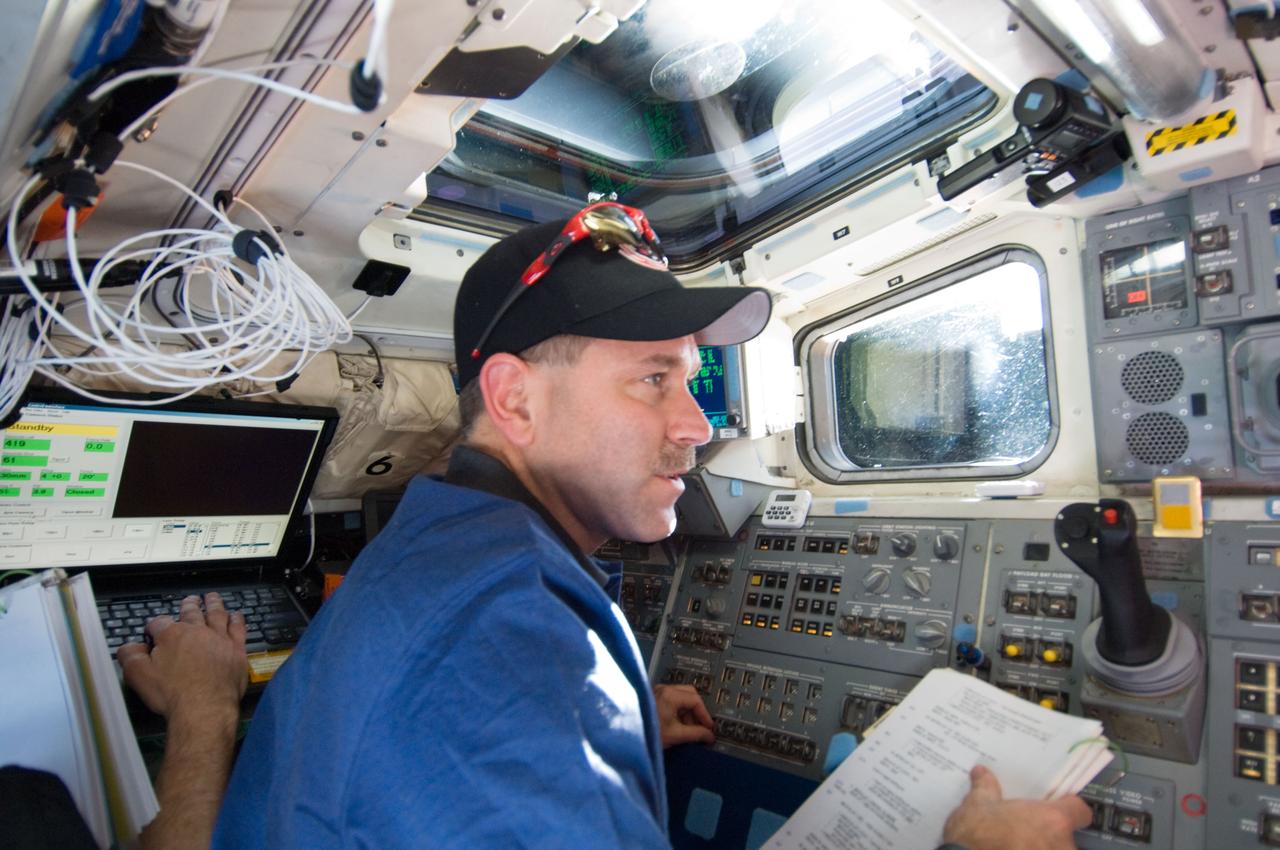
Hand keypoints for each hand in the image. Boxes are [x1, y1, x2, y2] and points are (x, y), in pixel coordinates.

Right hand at [117, 592, 247, 721]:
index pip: (159, 623)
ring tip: (212, 598)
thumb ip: (130, 656)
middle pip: (191, 612)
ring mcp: (219, 639)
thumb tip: (129, 647)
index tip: (153, 628)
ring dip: (213, 604)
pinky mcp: (236, 649)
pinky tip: (236, 616)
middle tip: (190, 600)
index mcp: (171, 636)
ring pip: (216, 614)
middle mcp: (196, 631)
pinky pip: (238, 628)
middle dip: (189, 605)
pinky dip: (237, 620)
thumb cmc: (171, 694)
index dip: (154, 625)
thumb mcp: (138, 676)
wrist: (203, 707)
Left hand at [653, 684, 714, 748]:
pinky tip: (679, 726)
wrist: (626, 738)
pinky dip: (680, 711)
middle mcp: (664, 689)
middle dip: (697, 711)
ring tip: (689, 730)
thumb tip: (709, 735)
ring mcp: (658, 692)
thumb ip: (696, 734)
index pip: (696, 700)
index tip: (709, 728)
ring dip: (689, 712)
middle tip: (702, 726)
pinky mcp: (654, 699)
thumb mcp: (676, 735)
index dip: (705, 715)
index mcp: (670, 694)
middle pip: (690, 694)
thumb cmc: (647, 734)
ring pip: (682, 697)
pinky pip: (673, 700)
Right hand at [943, 765, 1091, 849]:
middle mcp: (1061, 845)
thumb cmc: (975, 836)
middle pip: (1068, 838)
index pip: (1081, 811)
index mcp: (1052, 819)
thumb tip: (981, 773)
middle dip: (1051, 837)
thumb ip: (986, 788)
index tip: (1057, 811)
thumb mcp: (977, 805)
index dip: (1069, 810)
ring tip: (1019, 847)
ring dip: (1043, 849)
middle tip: (1028, 834)